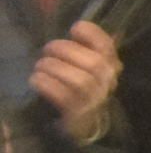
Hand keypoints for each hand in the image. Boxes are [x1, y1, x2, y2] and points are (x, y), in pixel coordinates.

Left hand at [30, 21, 117, 141]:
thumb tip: (99, 27)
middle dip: (66, 50)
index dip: (93, 34)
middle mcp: (107, 82)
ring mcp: (93, 99)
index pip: (109, 47)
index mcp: (112, 66)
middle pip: (93, 62)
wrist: (85, 125)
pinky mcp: (76, 113)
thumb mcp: (93, 68)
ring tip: (40, 65)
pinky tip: (36, 79)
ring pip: (78, 79)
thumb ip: (93, 49)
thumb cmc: (84, 88)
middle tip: (47, 49)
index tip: (74, 28)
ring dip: (54, 68)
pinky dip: (46, 84)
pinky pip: (62, 96)